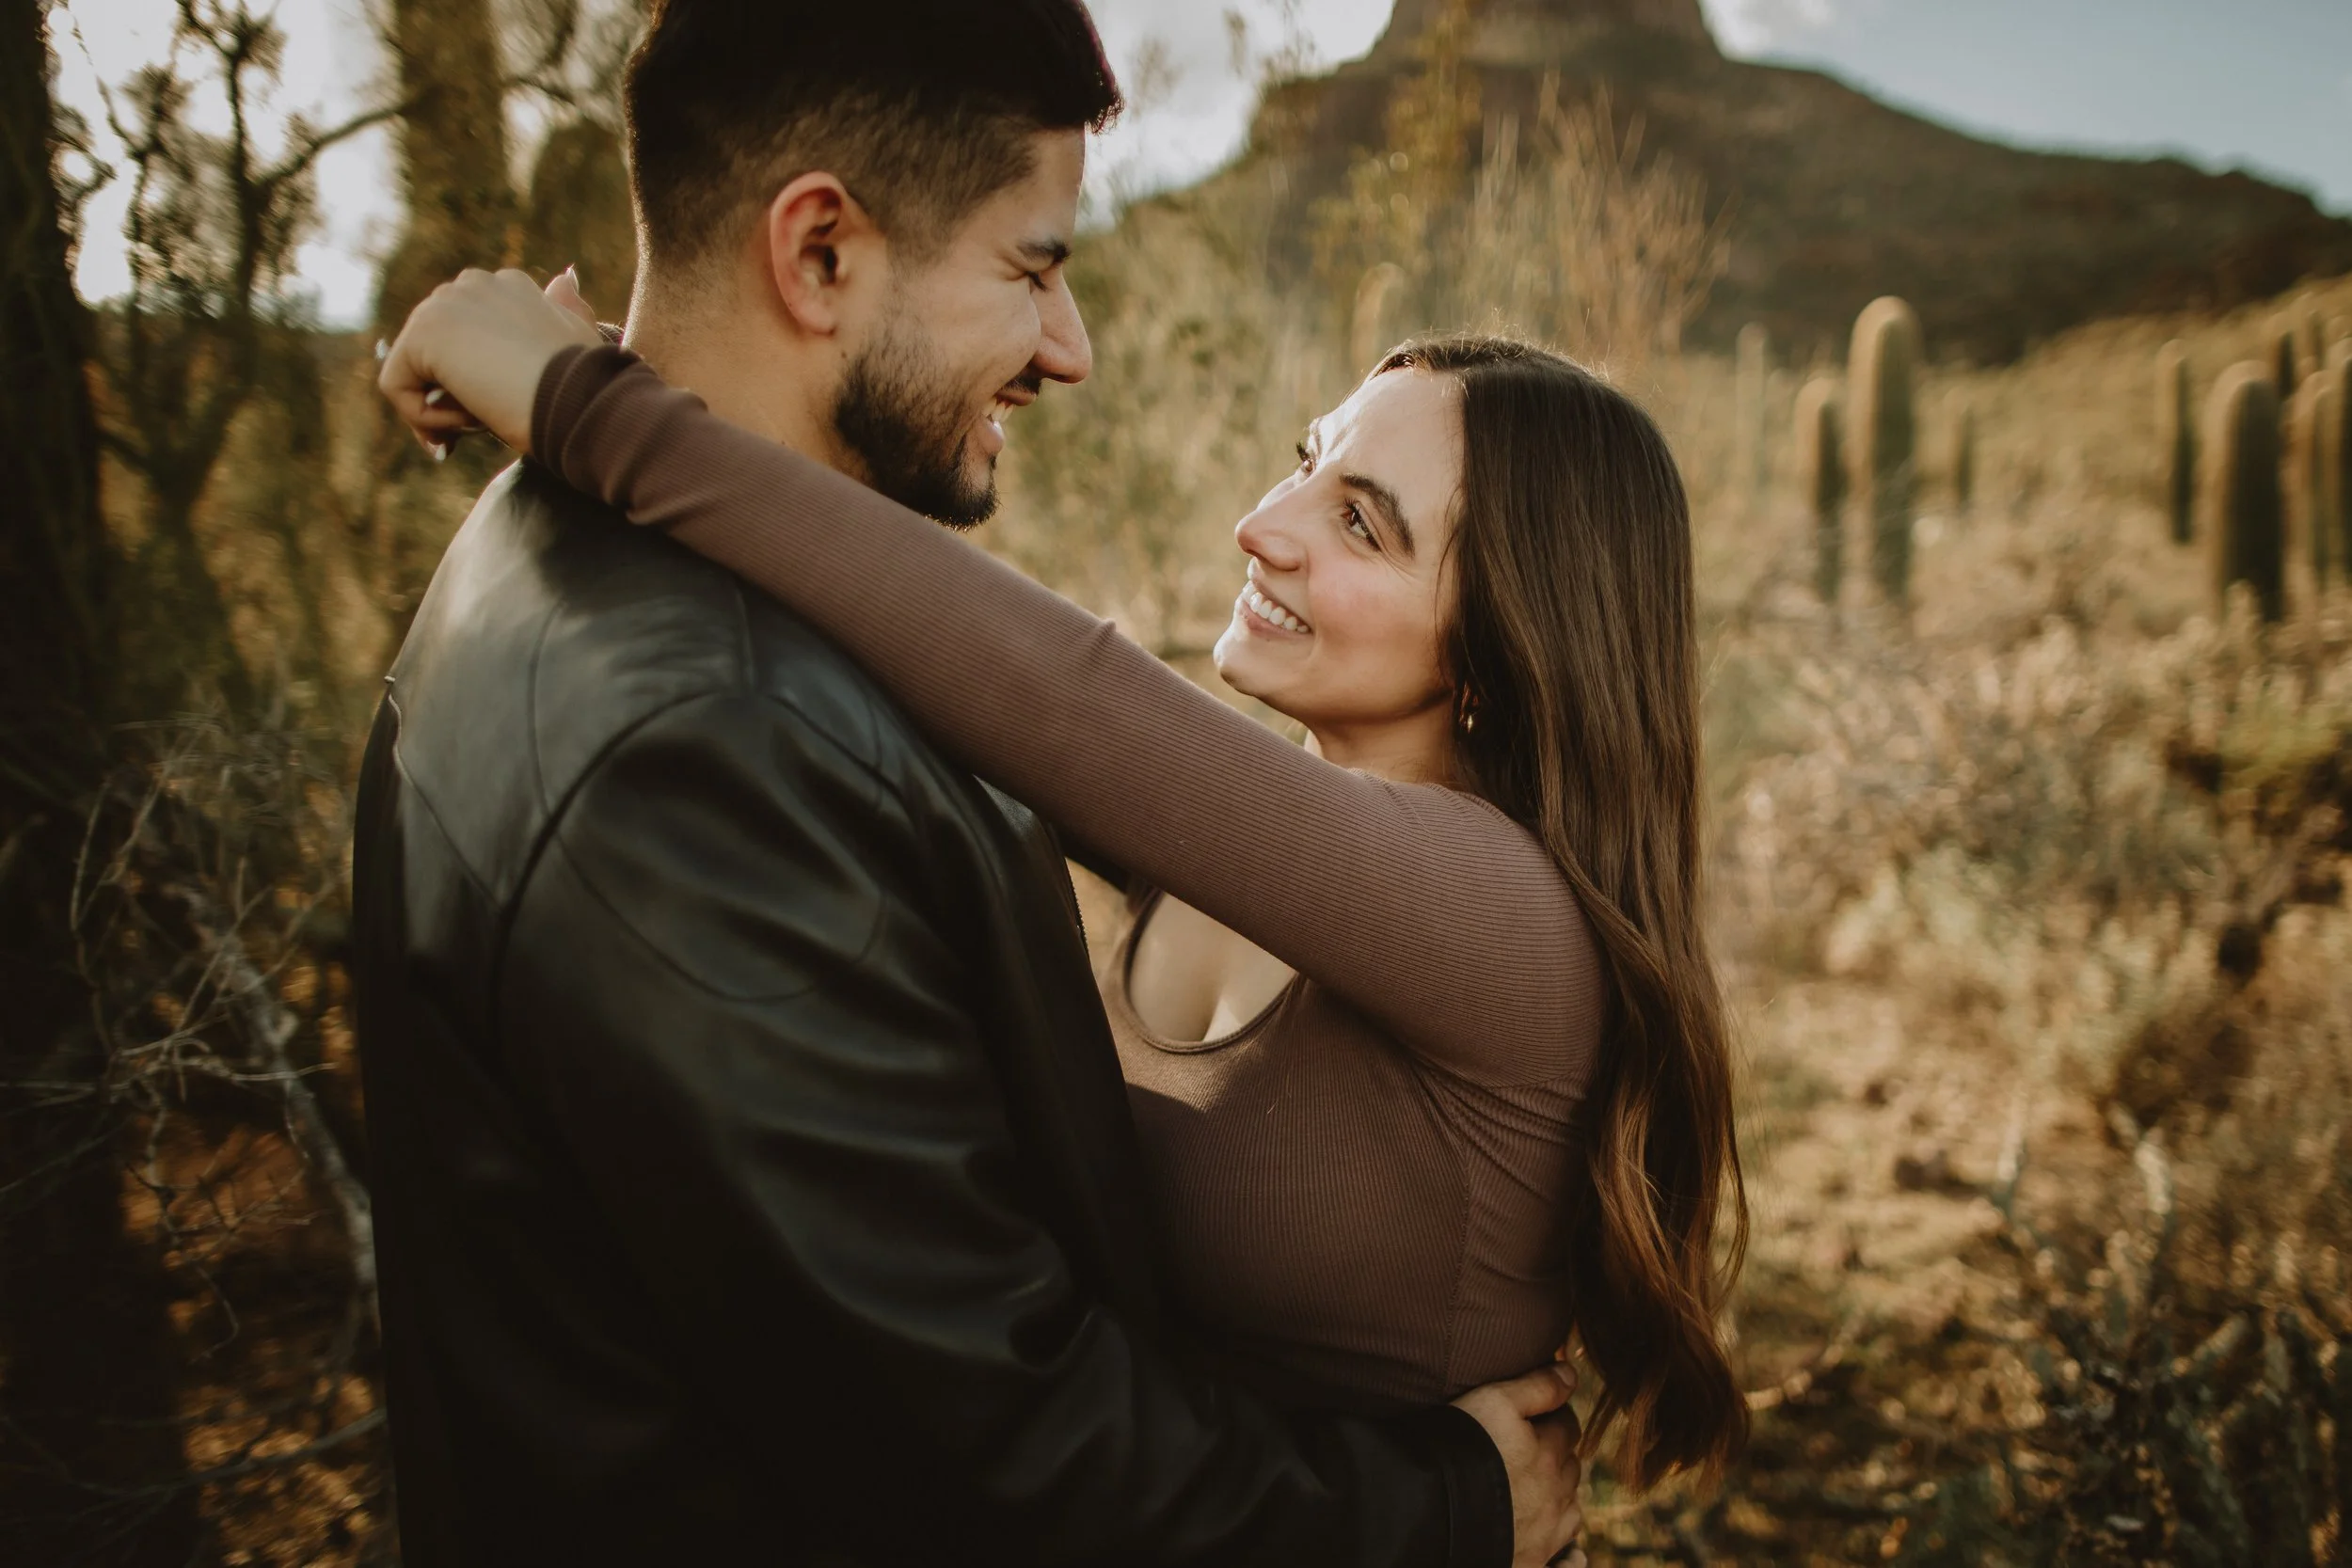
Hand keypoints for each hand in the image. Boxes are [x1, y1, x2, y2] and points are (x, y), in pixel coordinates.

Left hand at [377, 266, 603, 458]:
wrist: (577, 398)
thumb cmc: (587, 381)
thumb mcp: (581, 338)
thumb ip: (566, 309)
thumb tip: (565, 281)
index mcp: (510, 285)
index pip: (469, 329)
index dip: (478, 374)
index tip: (499, 406)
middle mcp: (473, 283)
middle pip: (436, 349)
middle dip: (454, 390)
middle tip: (487, 422)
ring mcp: (443, 304)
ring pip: (417, 370)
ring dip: (444, 406)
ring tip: (484, 421)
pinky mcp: (421, 335)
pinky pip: (397, 386)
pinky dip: (423, 417)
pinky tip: (467, 421)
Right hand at [1452, 1363, 1586, 1567]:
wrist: (1430, 1512)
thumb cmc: (1459, 1449)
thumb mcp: (1493, 1401)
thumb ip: (1537, 1386)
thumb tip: (1572, 1373)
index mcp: (1549, 1453)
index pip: (1566, 1425)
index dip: (1554, 1414)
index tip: (1539, 1413)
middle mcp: (1555, 1495)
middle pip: (1569, 1466)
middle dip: (1557, 1453)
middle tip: (1533, 1446)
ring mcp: (1545, 1534)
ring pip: (1571, 1509)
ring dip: (1562, 1495)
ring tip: (1540, 1488)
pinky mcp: (1530, 1563)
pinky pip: (1565, 1558)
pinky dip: (1569, 1551)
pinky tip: (1564, 1546)